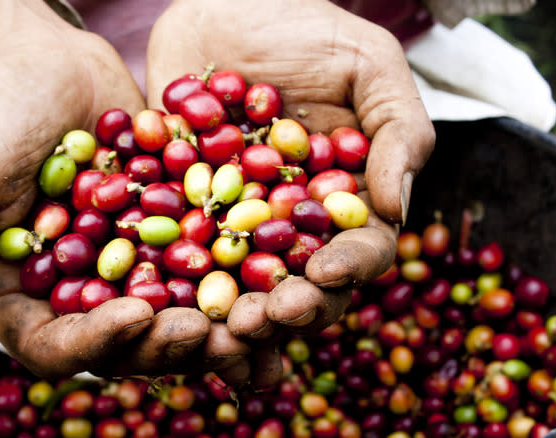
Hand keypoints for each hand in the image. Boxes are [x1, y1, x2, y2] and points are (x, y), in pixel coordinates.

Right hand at [0, 0, 224, 378]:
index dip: (96, 343)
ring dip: (215, 321)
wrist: (44, 65)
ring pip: (175, 311)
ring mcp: (132, 267)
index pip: (57, 346)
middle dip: (168, 342)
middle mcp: (83, 294)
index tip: (136, 315)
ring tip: (254, 315)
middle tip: (212, 328)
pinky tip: (276, 270)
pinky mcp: (172, 234)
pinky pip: (206, 260)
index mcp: (27, 299)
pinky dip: (238, 270)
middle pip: (126, 342)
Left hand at [147, 0, 434, 383]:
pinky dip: (166, 278)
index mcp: (342, 198)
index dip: (346, 269)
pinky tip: (157, 300)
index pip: (357, 249)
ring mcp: (232, 219)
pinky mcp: (179, 207)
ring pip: (235, 283)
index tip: (322, 274)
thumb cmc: (302, 27)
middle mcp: (288, 220)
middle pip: (295, 283)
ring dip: (228, 313)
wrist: (222, 1)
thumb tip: (397, 210)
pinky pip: (173, 249)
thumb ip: (397, 130)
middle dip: (284, 309)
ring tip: (217, 326)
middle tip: (262, 318)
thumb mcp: (366, 63)